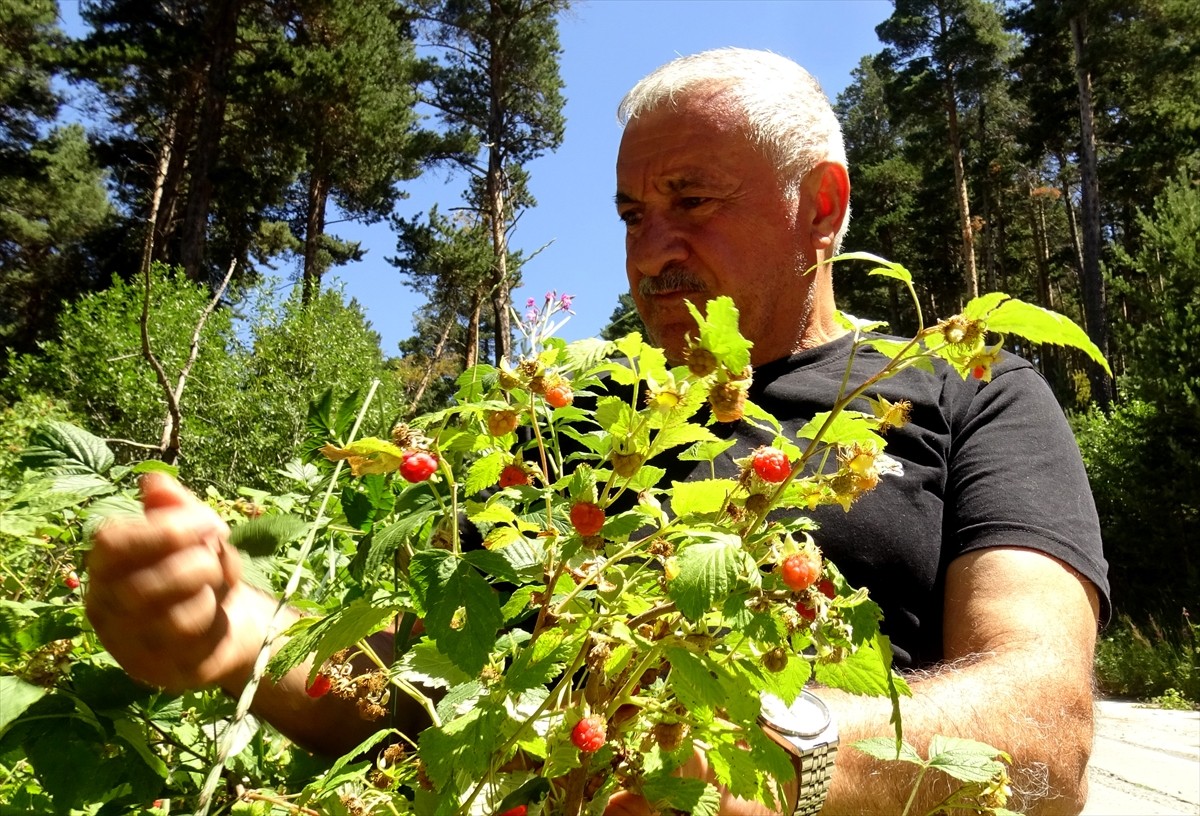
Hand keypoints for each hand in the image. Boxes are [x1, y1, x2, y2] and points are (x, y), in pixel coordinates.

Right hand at [85, 472, 267, 692]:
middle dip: (196, 566)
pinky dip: (216, 625)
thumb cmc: (202, 569)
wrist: (229, 621)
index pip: (113, 543)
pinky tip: (219, 616)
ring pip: (170, 620)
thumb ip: (175, 506)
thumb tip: (153, 481)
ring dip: (208, 597)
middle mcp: (105, 606)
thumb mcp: (195, 531)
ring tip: (217, 587)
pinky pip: (191, 649)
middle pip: (144, 586)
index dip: (166, 530)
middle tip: (219, 558)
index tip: (211, 523)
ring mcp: (126, 644)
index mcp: (105, 565)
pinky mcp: (156, 672)